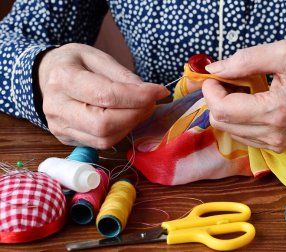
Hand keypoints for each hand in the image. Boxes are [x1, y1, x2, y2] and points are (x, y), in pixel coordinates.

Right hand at [38, 43, 169, 148]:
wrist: (46, 76)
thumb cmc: (74, 63)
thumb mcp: (96, 56)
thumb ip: (122, 75)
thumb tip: (149, 94)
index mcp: (63, 78)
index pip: (105, 95)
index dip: (137, 97)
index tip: (159, 91)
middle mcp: (57, 107)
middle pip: (104, 124)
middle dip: (136, 115)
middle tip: (151, 102)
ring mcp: (60, 128)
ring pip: (105, 139)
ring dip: (131, 125)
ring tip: (139, 109)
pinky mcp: (66, 139)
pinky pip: (101, 143)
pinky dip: (120, 132)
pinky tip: (126, 118)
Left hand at [202, 40, 285, 152]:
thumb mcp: (282, 52)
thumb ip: (244, 60)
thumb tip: (215, 69)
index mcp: (275, 110)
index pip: (223, 110)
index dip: (210, 92)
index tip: (213, 77)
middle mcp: (274, 134)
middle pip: (222, 123)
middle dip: (216, 100)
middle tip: (228, 80)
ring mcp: (276, 143)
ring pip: (229, 131)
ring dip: (227, 109)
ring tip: (242, 90)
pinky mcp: (278, 146)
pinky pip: (243, 136)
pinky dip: (238, 119)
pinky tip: (250, 103)